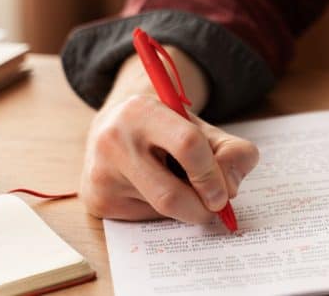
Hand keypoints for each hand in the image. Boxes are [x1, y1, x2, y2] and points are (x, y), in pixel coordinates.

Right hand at [80, 93, 259, 224]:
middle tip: (215, 206)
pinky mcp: (97, 200)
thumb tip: (231, 188)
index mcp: (142, 111)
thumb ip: (230, 151)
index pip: (188, 145)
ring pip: (159, 210)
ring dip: (184, 208)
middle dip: (201, 207)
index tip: (225, 192)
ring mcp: (101, 173)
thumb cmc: (166, 130)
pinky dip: (162, 213)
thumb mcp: (200, 128)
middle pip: (170, 194)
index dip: (212, 175)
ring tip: (179, 184)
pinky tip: (154, 191)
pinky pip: (144, 219)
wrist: (114, 129)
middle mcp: (114, 141)